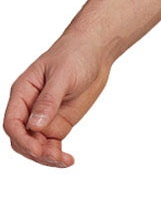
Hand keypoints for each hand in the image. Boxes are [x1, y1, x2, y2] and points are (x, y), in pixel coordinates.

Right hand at [3, 38, 113, 167]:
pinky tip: (68, 160)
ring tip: (64, 160)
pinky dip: (58, 156)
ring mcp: (44, 118)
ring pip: (36, 146)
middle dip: (34, 152)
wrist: (94, 52)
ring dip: (47, 157)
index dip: (21, 139)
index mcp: (23, 92)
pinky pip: (52, 145)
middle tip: (54, 157)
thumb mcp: (62, 76)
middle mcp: (29, 107)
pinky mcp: (59, 123)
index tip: (37, 150)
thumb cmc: (74, 55)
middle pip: (21, 139)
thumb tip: (35, 125)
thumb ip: (49, 100)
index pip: (12, 122)